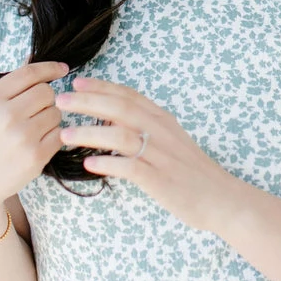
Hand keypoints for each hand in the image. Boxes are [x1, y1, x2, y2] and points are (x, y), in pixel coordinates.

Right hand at [0, 61, 67, 218]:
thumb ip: (10, 86)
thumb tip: (36, 60)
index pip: (30, 73)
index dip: (50, 68)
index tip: (62, 68)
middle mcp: (7, 115)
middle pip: (47, 92)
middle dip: (46, 99)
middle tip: (35, 111)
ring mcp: (22, 136)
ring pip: (56, 112)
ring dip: (50, 118)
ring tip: (32, 130)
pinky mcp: (35, 156)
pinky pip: (59, 134)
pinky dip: (53, 137)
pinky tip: (37, 143)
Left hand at [55, 77, 239, 232]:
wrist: (220, 197)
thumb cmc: (190, 169)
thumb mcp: (168, 139)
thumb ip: (142, 125)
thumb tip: (108, 114)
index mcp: (162, 119)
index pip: (128, 95)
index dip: (101, 87)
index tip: (77, 83)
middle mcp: (160, 131)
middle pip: (120, 108)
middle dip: (88, 102)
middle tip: (60, 101)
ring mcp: (161, 154)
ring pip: (121, 135)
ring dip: (90, 133)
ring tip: (65, 134)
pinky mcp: (160, 179)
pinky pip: (130, 167)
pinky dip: (108, 163)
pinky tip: (89, 164)